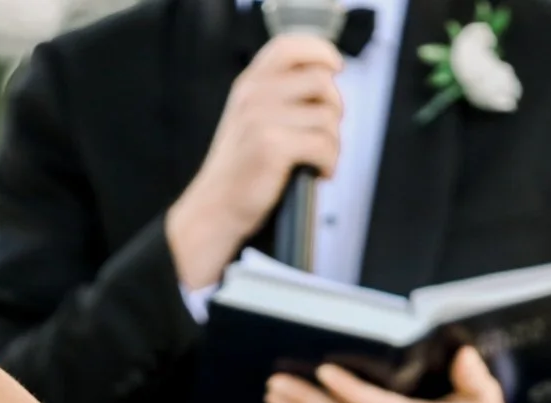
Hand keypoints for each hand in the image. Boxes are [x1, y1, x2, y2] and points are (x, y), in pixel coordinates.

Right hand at [165, 36, 344, 288]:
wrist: (215, 208)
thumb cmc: (239, 170)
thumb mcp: (250, 120)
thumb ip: (279, 96)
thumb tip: (327, 82)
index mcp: (249, 84)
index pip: (290, 46)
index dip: (319, 51)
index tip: (335, 67)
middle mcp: (254, 95)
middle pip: (321, 82)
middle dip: (334, 110)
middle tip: (324, 135)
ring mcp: (261, 118)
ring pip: (327, 118)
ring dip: (332, 144)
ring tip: (318, 161)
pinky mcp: (273, 145)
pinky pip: (324, 145)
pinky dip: (329, 164)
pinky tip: (317, 173)